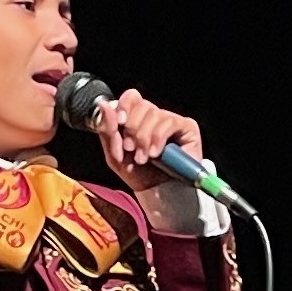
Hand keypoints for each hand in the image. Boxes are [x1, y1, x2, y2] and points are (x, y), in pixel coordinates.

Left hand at [91, 88, 205, 195]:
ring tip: (143, 158)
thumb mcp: (115, 155)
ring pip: (154, 114)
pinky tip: (156, 154)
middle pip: (141, 105)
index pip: (131, 97)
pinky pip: (169, 122)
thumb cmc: (138, 175)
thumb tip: (104, 104)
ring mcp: (171, 120)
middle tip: (131, 150)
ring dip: (144, 138)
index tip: (120, 123)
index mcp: (137, 118)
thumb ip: (107, 130)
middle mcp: (155, 116)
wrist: (158, 193)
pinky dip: (158, 138)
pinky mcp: (187, 127)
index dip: (124, 106)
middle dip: (132, 129)